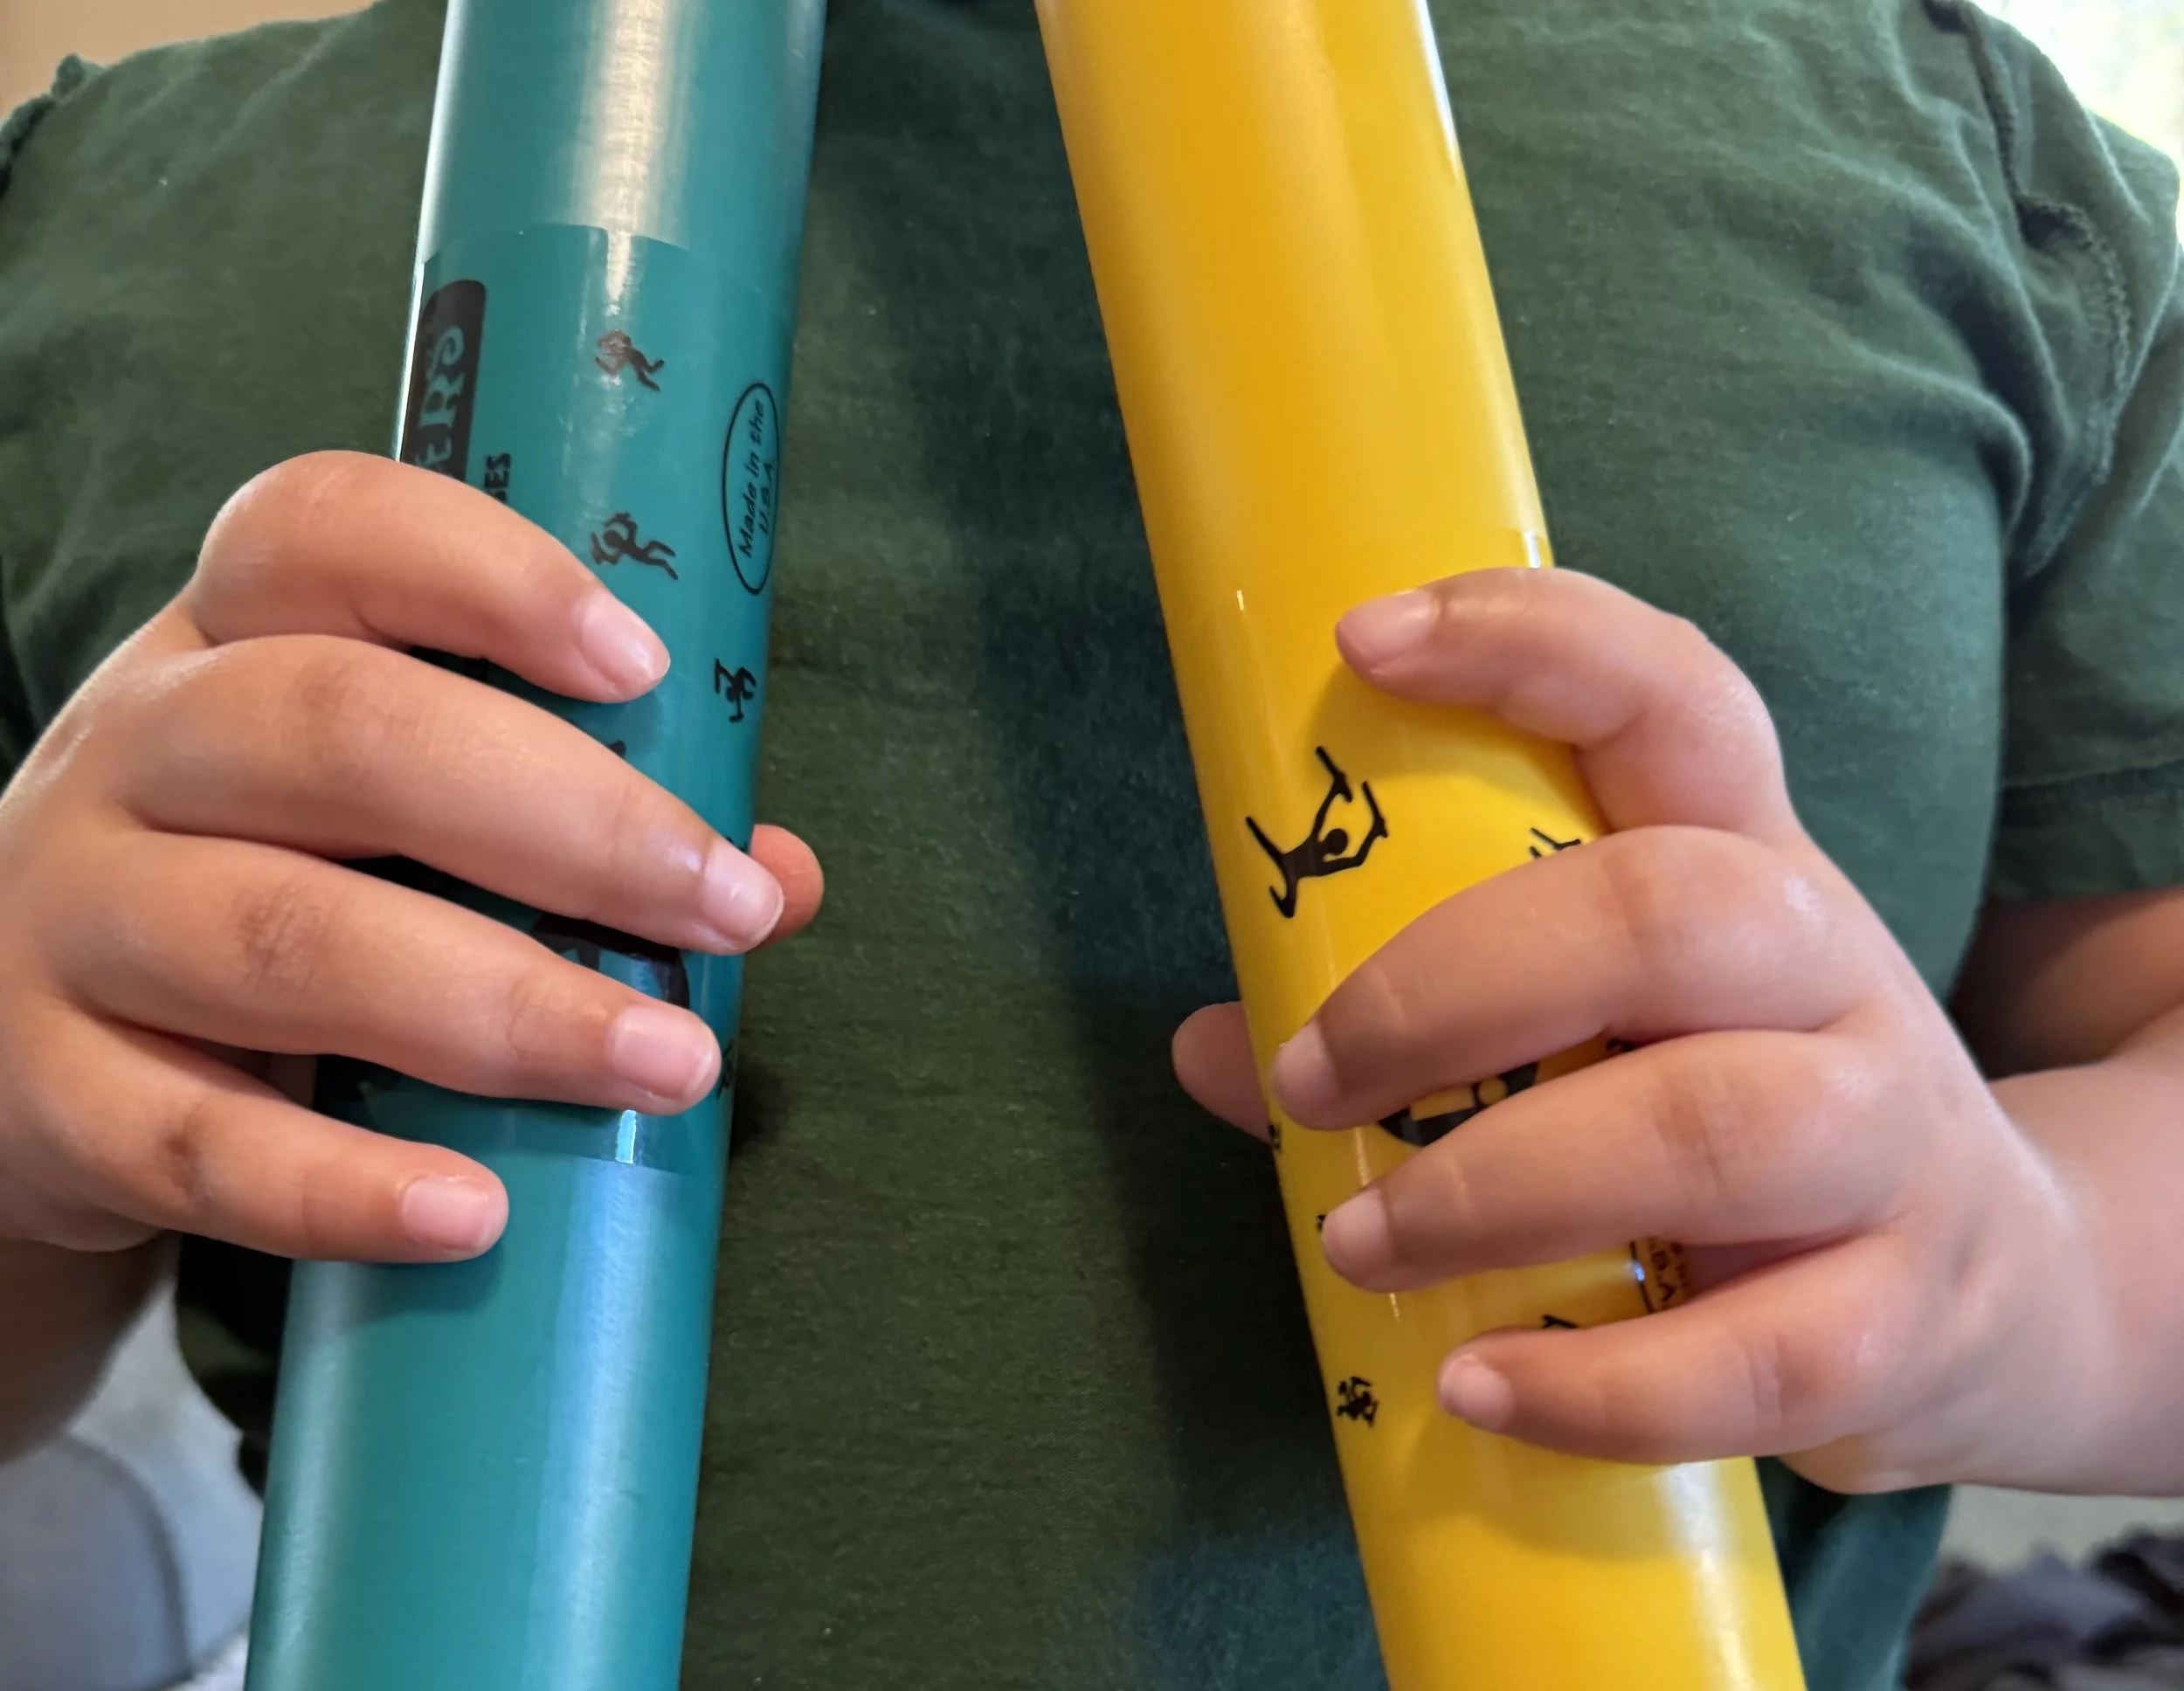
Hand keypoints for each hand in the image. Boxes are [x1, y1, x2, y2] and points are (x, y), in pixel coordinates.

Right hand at [0, 452, 821, 1266]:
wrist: (9, 1049)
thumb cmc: (261, 891)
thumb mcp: (382, 822)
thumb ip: (574, 825)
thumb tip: (779, 878)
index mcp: (230, 642)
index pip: (321, 531)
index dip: (485, 574)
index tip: (640, 661)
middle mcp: (134, 749)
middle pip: (341, 731)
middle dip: (568, 820)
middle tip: (722, 905)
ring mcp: (71, 919)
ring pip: (284, 937)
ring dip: (506, 1006)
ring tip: (668, 1065)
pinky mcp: (42, 1094)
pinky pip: (196, 1143)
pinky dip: (346, 1187)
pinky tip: (481, 1214)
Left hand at [1174, 569, 2090, 1493]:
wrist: (2003, 1290)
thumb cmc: (1737, 1120)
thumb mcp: (1613, 1029)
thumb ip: (1422, 1023)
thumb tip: (1210, 1047)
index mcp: (1744, 861)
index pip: (1674, 698)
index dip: (1531, 642)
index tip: (1365, 640)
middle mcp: (1832, 970)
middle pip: (1664, 912)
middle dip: (1450, 989)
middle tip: (1311, 1076)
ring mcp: (1888, 1145)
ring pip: (1712, 1129)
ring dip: (1496, 1188)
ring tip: (1361, 1243)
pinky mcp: (1905, 1318)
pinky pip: (1760, 1357)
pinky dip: (1598, 1384)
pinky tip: (1476, 1387)